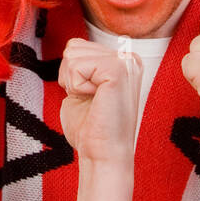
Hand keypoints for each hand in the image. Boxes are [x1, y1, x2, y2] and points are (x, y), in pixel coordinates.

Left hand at [58, 37, 141, 165]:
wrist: (103, 155)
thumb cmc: (92, 128)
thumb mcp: (83, 88)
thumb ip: (81, 66)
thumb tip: (71, 49)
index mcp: (123, 61)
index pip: (77, 45)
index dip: (72, 74)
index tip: (90, 97)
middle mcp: (129, 58)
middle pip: (73, 47)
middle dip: (71, 76)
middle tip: (90, 100)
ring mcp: (126, 62)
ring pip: (72, 54)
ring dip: (73, 82)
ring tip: (93, 100)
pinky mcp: (118, 70)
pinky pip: (77, 66)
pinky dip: (77, 87)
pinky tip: (95, 101)